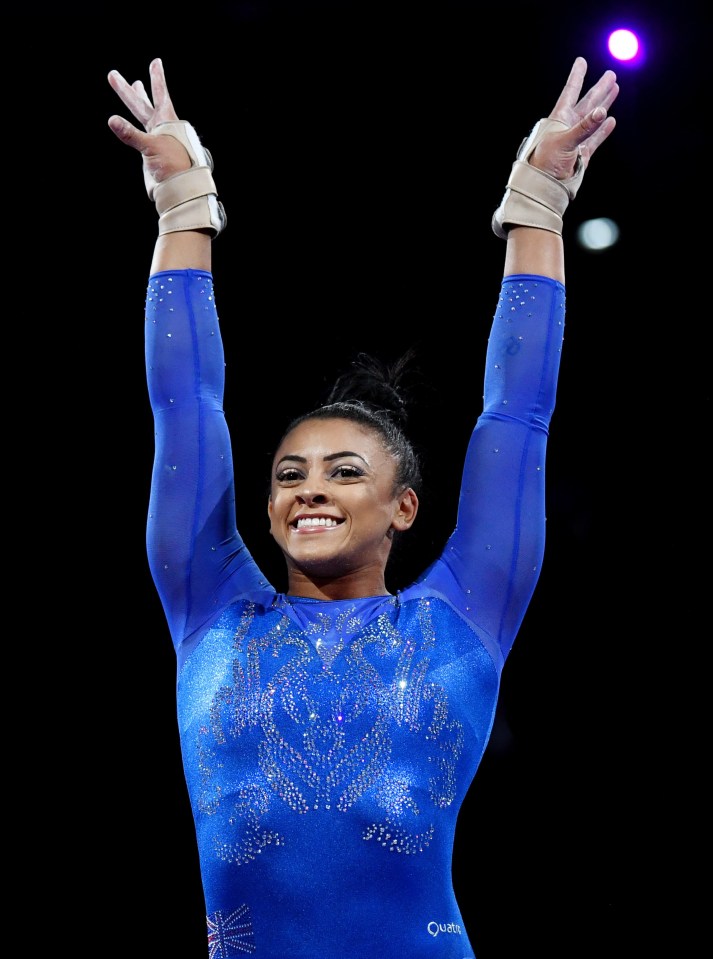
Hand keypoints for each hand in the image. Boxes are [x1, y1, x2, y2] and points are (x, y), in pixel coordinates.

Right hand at [107, 58, 190, 182]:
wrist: (180, 189)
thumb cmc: (174, 167)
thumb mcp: (151, 147)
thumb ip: (131, 134)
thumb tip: (112, 120)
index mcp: (167, 123)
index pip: (161, 95)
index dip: (157, 79)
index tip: (156, 62)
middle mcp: (162, 129)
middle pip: (143, 105)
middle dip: (128, 91)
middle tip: (113, 75)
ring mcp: (158, 140)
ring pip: (144, 116)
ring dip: (137, 103)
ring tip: (135, 87)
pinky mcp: (153, 153)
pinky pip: (140, 136)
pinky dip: (132, 128)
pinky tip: (127, 124)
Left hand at [530, 57, 619, 179]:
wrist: (544, 187)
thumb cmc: (545, 163)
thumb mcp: (564, 141)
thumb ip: (584, 127)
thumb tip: (603, 112)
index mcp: (558, 119)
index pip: (569, 92)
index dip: (576, 77)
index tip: (581, 61)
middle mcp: (567, 127)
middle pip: (586, 103)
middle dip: (598, 89)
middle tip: (610, 75)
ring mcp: (575, 140)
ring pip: (593, 119)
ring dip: (604, 104)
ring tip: (614, 90)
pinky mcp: (581, 155)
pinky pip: (595, 138)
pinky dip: (603, 130)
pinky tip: (611, 120)